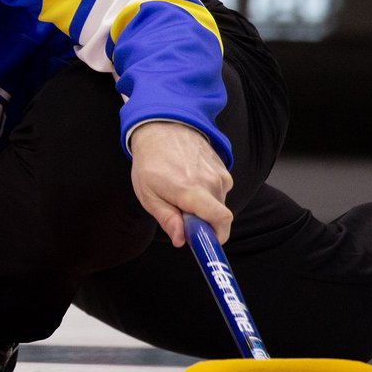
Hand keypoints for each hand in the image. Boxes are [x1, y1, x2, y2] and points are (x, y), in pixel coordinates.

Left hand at [129, 120, 232, 247]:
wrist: (162, 128)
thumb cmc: (151, 162)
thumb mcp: (148, 194)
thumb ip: (167, 219)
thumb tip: (181, 240)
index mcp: (191, 190)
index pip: (221, 220)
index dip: (217, 237)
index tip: (206, 244)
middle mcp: (211, 182)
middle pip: (218, 216)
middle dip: (203, 222)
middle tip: (181, 214)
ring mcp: (219, 174)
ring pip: (218, 203)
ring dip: (203, 206)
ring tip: (181, 191)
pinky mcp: (223, 168)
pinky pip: (219, 190)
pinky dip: (207, 193)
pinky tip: (190, 180)